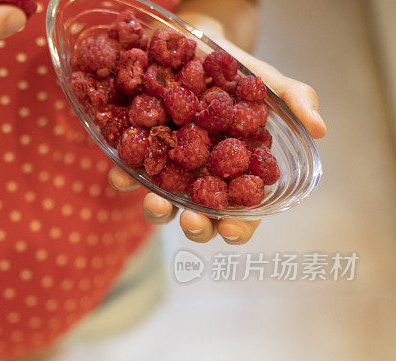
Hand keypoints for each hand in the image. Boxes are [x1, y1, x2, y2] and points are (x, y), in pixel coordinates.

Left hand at [109, 47, 326, 244]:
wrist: (202, 49)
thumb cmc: (243, 75)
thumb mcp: (272, 85)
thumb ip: (298, 103)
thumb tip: (320, 128)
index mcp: (239, 176)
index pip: (241, 215)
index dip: (237, 229)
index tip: (231, 230)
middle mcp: (204, 182)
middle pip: (199, 219)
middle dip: (194, 227)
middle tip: (190, 220)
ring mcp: (171, 172)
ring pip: (162, 204)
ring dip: (157, 210)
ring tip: (154, 200)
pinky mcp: (143, 156)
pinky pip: (130, 174)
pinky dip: (124, 178)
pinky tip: (119, 173)